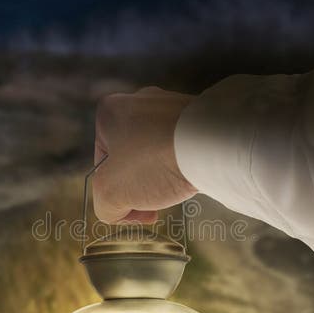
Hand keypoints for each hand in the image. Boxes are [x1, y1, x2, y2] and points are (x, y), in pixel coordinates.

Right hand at [93, 86, 196, 223]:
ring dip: (162, 176)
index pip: (102, 163)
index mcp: (110, 112)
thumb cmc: (155, 160)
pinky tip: (192, 175)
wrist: (211, 144)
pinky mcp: (198, 115)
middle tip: (152, 205)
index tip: (131, 209)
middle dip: (140, 186)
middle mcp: (140, 101)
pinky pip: (184, 145)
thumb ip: (104, 206)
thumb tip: (114, 211)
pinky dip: (185, 163)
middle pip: (131, 157)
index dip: (114, 193)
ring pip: (158, 152)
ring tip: (174, 188)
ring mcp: (171, 106)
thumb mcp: (111, 193)